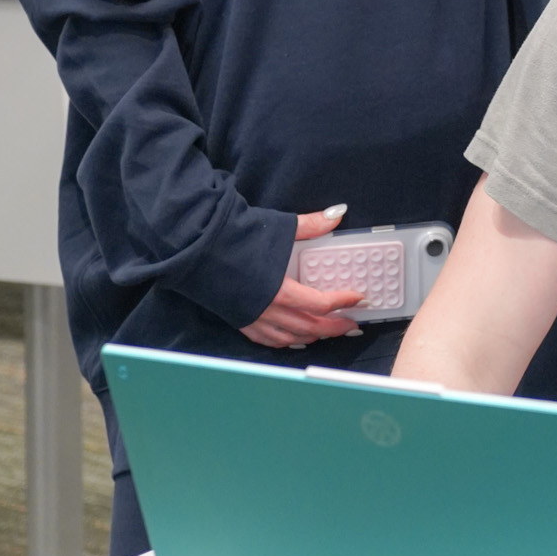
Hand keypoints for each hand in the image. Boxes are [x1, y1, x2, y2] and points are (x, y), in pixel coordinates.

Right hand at [241, 206, 363, 347]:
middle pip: (311, 327)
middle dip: (335, 327)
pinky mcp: (241, 322)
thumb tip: (338, 214)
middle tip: (352, 323)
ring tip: (330, 331)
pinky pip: (271, 340)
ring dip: (315, 336)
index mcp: (281, 291)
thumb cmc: (236, 238)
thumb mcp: (278, 228)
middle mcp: (269, 311)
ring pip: (292, 338)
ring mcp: (254, 320)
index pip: (321, 304)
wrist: (197, 247)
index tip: (358, 297)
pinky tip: (296, 338)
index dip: (343, 302)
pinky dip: (289, 341)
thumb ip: (311, 225)